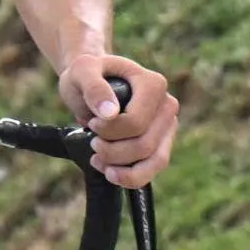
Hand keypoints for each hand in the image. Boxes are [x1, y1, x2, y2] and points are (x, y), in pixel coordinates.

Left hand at [66, 50, 177, 188]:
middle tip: (93, 142)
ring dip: (122, 169)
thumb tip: (110, 113)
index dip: (110, 131)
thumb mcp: (82, 72)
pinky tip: (109, 171)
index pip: (136, 122)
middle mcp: (167, 105)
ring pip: (154, 162)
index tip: (92, 123)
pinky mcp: (161, 144)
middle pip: (144, 145)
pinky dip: (130, 177)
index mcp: (153, 84)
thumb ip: (94, 88)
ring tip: (98, 160)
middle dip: (112, 151)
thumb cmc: (87, 74)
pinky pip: (153, 170)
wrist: (91, 82)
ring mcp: (167, 127)